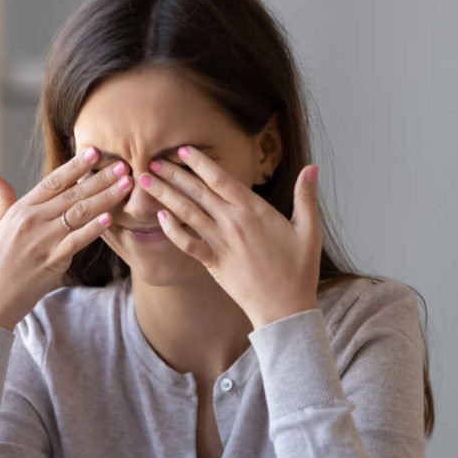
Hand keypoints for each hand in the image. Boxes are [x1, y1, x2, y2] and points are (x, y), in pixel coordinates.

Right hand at [0, 146, 132, 329]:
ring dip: (105, 198)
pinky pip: (77, 241)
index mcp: (21, 209)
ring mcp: (42, 241)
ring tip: (125, 185)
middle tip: (123, 165)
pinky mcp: (51, 261)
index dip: (76, 166)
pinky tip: (110, 218)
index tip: (95, 152)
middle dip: (100, 178)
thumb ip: (2, 200)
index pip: (53, 181)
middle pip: (72, 193)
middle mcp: (32, 220)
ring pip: (79, 213)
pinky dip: (94, 229)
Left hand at [138, 146, 322, 328]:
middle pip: (198, 191)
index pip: (222, 179)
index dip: (200, 162)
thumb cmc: (299, 270)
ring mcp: (221, 243)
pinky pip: (187, 243)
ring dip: (164, 194)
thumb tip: (312, 167)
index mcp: (255, 210)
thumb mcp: (309, 230)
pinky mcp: (213, 263)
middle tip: (152, 158)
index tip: (182, 149)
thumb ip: (306, 196)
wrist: (286, 308)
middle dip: (173, 173)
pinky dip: (172, 230)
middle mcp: (233, 223)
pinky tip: (159, 217)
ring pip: (187, 212)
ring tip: (145, 180)